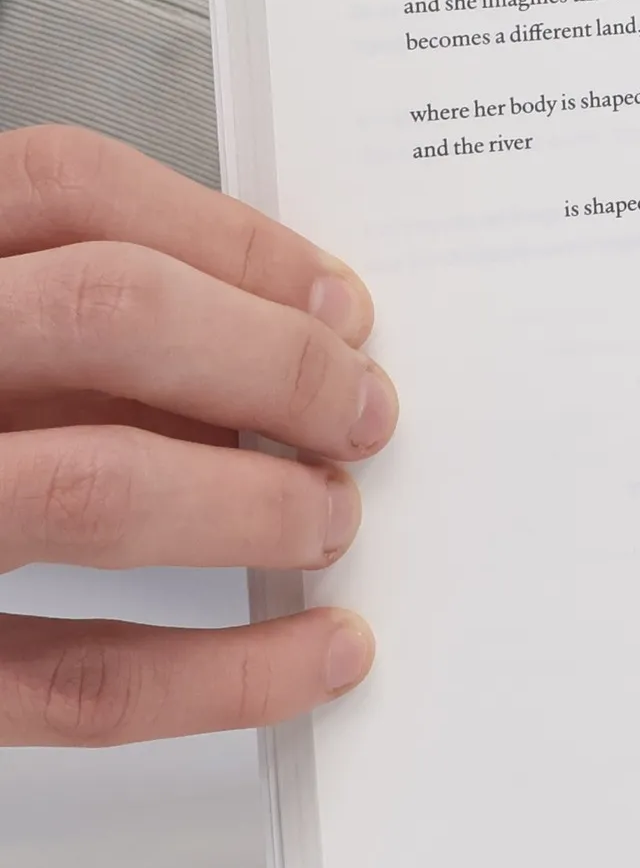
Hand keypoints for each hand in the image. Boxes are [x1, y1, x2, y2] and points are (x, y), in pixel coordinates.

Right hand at [0, 126, 396, 744]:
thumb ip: (49, 321)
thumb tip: (260, 342)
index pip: (65, 187)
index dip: (232, 238)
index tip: (336, 299)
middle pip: (106, 313)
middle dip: (274, 362)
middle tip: (363, 410)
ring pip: (92, 488)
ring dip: (253, 504)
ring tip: (331, 519)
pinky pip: (78, 680)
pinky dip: (226, 674)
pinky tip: (315, 656)